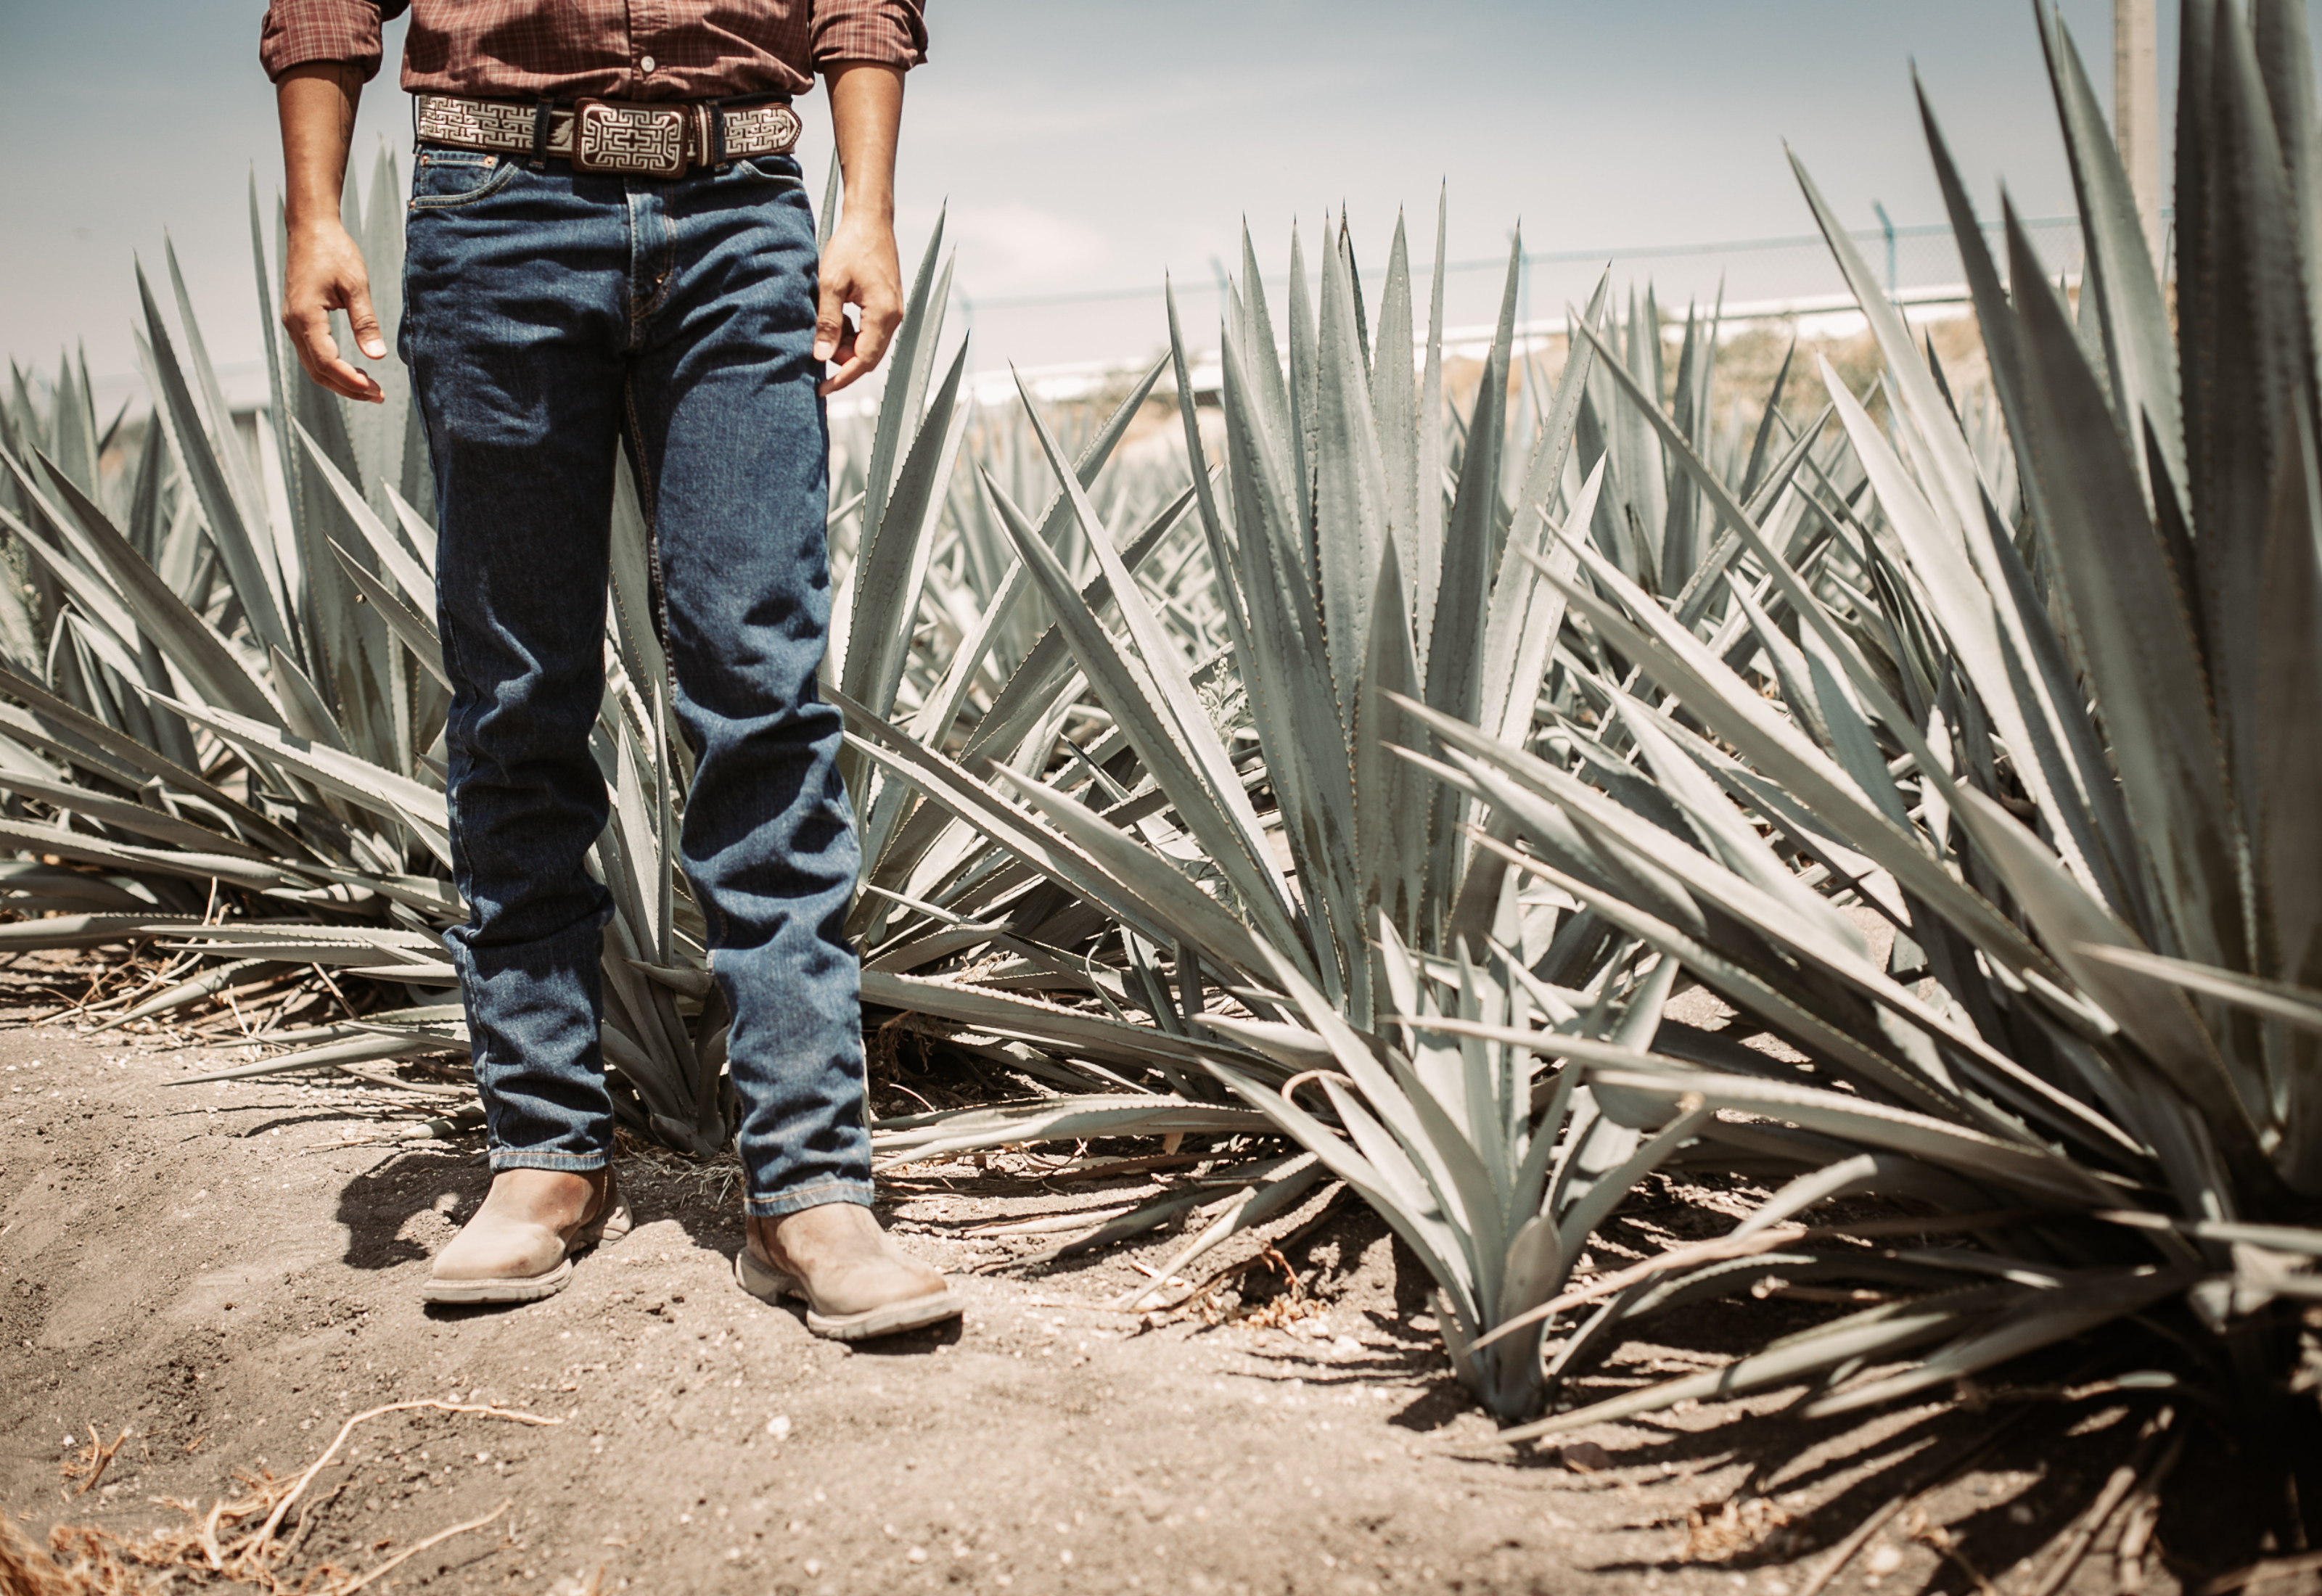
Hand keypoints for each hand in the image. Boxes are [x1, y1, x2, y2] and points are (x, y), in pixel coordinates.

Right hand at [283, 219, 386, 403]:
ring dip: (340, 380)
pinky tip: (353, 371)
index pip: (327, 362)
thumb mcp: (356, 285)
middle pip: (317, 371)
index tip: (375, 391)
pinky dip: (331, 367)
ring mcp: (292, 322)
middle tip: (378, 396)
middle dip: (348, 388)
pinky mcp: (297, 319)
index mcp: (306, 316)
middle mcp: (293, 323)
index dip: (351, 381)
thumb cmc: (333, 251)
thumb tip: (376, 355)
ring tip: (369, 388)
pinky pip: (311, 353)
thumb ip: (365, 322)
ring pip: (313, 365)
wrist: (310, 228)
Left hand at [814, 213, 903, 396]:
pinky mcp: (887, 305)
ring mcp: (892, 311)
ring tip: (825, 325)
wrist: (870, 220)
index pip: (863, 361)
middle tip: (817, 349)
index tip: (821, 388)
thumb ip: (827, 322)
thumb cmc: (851, 246)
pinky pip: (870, 331)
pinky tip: (836, 315)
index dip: (842, 378)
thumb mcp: (830, 284)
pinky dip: (851, 332)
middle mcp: (893, 317)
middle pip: (868, 357)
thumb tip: (822, 356)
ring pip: (868, 345)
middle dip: (842, 360)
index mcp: (883, 314)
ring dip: (845, 344)